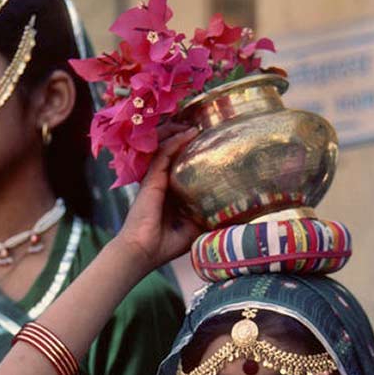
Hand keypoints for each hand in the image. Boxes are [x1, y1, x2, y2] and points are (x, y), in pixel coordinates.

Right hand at [117, 123, 201, 271]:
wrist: (143, 252)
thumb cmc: (165, 244)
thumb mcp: (193, 229)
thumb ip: (206, 216)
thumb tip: (230, 212)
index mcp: (169, 192)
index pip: (179, 164)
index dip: (190, 150)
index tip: (207, 140)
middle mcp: (160, 181)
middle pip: (169, 150)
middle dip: (182, 135)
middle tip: (201, 123)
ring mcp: (154, 178)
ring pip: (164, 146)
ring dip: (178, 132)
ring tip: (195, 122)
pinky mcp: (151, 179)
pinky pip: (163, 154)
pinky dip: (176, 141)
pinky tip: (189, 132)